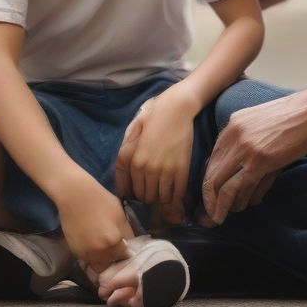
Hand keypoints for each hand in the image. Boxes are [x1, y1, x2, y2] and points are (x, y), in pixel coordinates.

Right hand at [53, 173, 132, 275]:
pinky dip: (93, 257)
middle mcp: (100, 252)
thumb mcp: (120, 214)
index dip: (128, 252)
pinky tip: (95, 244)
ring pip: (100, 265)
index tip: (128, 247)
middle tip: (117, 247)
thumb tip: (132, 247)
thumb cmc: (101, 200)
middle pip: (113, 263)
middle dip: (116, 258)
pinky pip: (88, 261)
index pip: (126, 256)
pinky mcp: (75, 252)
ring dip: (105, 260)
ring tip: (105, 246)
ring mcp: (86, 254)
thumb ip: (127, 233)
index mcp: (113, 241)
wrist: (75, 196)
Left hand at [114, 88, 198, 224]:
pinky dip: (176, 197)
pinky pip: (177, 192)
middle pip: (146, 196)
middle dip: (148, 196)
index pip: (130, 191)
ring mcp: (165, 171)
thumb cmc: (152, 118)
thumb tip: (125, 175)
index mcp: (133, 162)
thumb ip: (126, 154)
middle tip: (153, 190)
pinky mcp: (181, 169)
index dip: (134, 195)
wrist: (175, 109)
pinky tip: (175, 192)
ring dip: (162, 197)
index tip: (139, 193)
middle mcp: (147, 170)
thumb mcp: (132, 135)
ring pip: (161, 197)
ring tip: (164, 191)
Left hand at [201, 83, 306, 225]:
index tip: (210, 199)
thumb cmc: (292, 119)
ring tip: (225, 216)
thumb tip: (240, 179)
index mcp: (232, 125)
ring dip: (222, 206)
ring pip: (222, 186)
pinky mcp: (260, 160)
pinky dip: (235, 204)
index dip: (209, 184)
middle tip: (209, 216)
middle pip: (211, 175)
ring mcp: (245, 148)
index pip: (211, 161)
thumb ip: (246, 147)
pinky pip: (240, 188)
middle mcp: (233, 135)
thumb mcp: (261, 126)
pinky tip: (239, 209)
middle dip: (209, 200)